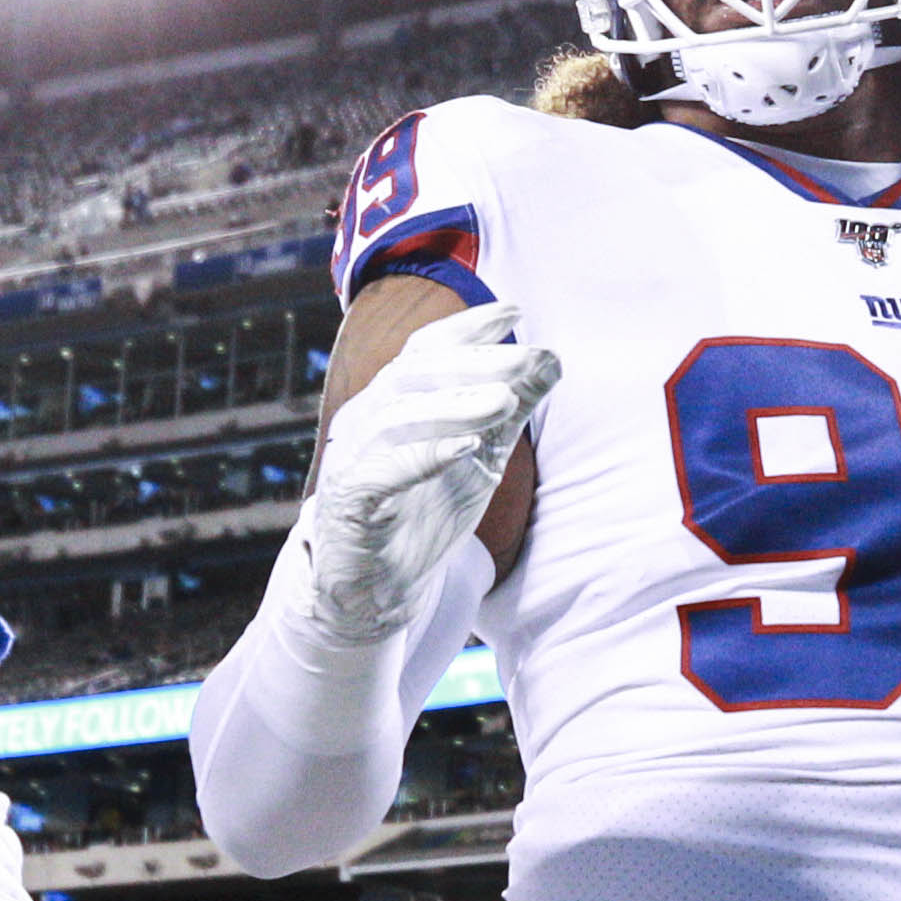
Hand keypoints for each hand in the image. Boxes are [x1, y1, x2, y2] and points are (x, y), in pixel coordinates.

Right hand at [300, 304, 558, 645]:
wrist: (378, 587)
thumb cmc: (424, 511)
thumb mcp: (480, 455)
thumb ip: (510, 410)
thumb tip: (552, 360)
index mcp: (393, 400)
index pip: (426, 350)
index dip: (466, 327)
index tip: (515, 313)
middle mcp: (366, 418)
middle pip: (414, 374)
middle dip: (472, 362)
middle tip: (524, 358)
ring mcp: (352, 458)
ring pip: (397, 416)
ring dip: (454, 406)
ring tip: (504, 402)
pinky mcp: (348, 502)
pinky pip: (381, 473)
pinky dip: (424, 456)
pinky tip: (465, 448)